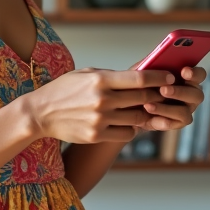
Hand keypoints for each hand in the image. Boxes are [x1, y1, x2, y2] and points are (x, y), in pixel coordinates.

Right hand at [23, 67, 174, 143]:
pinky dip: (132, 129)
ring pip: (138, 118)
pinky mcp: (96, 135)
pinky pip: (126, 134)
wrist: (40, 113)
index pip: (139, 78)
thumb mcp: (85, 74)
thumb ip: (111, 76)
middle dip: (158, 96)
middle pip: (143, 98)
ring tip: (148, 109)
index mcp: (101, 80)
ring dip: (146, 114)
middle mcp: (102, 100)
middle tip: (166, 94)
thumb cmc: (64, 90)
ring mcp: (100, 119)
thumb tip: (139, 75)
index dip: (159, 77)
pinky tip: (129, 123)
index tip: (169, 77)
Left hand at [136, 65, 206, 131]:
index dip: (195, 73)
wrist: (132, 104)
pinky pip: (174, 123)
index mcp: (188, 78)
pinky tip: (149, 114)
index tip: (184, 71)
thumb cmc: (142, 83)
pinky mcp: (177, 123)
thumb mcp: (143, 70)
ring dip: (167, 108)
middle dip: (180, 92)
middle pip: (197, 94)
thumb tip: (157, 56)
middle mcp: (192, 94)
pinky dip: (161, 118)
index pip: (200, 75)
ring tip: (149, 105)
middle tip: (163, 89)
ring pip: (184, 111)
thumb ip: (152, 63)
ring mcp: (187, 110)